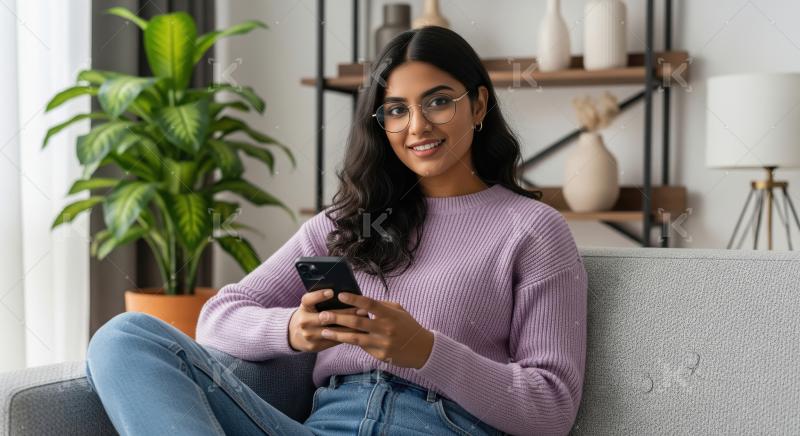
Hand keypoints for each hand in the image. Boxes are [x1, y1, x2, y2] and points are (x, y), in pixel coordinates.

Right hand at [288, 289, 368, 352]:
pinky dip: (347, 336)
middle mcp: (304, 321)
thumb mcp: (310, 306)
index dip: (319, 295)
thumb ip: (321, 301)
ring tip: (363, 321)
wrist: (294, 335)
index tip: (332, 292)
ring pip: (332, 331)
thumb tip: (345, 295)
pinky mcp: (314, 346)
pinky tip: (359, 332)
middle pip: (326, 316)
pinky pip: (333, 340)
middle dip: (345, 313)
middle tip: (361, 309)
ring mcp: (309, 335)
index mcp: (303, 307)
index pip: (308, 299)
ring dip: (350, 326)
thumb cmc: (309, 315)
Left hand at [317, 292, 433, 368]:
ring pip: (354, 338)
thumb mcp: (399, 311)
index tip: (340, 295)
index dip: (354, 299)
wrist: (422, 349)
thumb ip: (381, 306)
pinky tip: (337, 339)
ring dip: (337, 334)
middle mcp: (385, 329)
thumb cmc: (408, 326)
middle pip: (357, 322)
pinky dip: (349, 342)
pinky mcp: (379, 355)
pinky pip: (361, 347)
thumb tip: (361, 302)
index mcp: (390, 315)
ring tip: (324, 331)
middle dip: (338, 318)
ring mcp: (382, 343)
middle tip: (323, 315)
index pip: (370, 304)